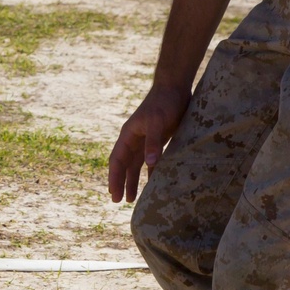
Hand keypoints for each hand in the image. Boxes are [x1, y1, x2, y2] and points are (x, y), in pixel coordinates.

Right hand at [108, 82, 190, 202]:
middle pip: (124, 165)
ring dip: (133, 180)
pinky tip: (152, 183)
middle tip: (118, 201)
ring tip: (132, 198)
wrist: (175, 87)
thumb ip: (154, 143)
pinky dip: (150, 172)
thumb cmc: (164, 103)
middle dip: (121, 183)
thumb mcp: (158, 122)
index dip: (114, 178)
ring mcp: (146, 139)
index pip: (117, 160)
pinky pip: (151, 160)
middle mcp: (134, 139)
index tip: (113, 194)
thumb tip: (150, 165)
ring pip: (136, 164)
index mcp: (128, 134)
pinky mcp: (158, 139)